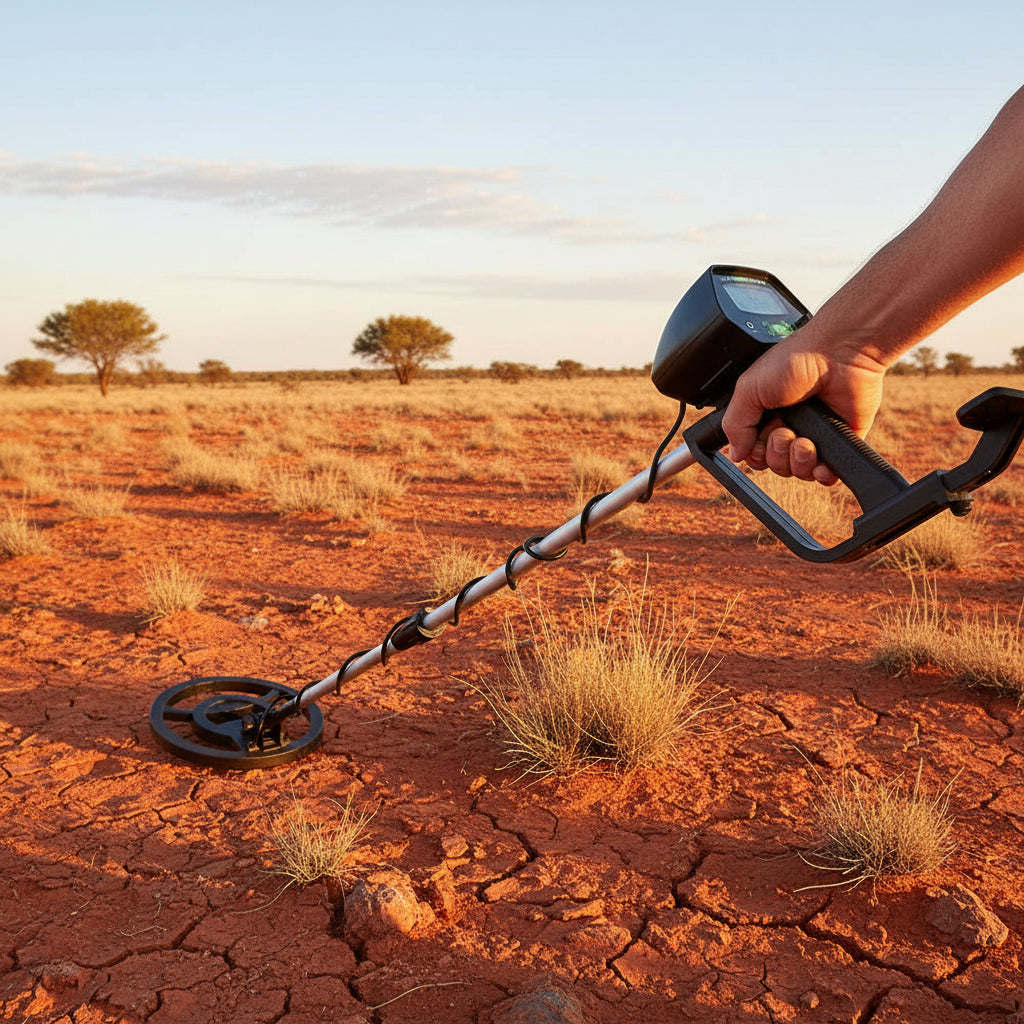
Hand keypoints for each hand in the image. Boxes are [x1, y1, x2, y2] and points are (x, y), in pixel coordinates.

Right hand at [721, 329, 887, 484]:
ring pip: (798, 472)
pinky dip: (821, 474)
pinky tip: (819, 461)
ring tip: (805, 441)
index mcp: (766, 414)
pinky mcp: (840, 441)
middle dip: (776, 454)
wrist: (840, 354)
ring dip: (798, 461)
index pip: (753, 451)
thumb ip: (734, 424)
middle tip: (784, 432)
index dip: (755, 454)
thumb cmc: (796, 361)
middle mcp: (790, 426)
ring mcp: (816, 435)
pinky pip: (827, 475)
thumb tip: (734, 454)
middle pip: (774, 464)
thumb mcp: (748, 388)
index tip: (758, 442)